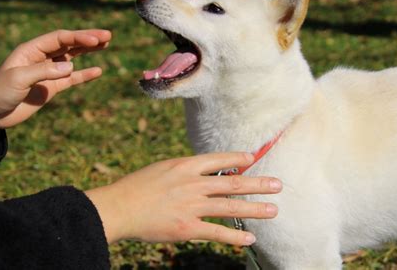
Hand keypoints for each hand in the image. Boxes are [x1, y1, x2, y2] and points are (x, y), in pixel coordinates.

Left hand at [0, 29, 111, 129]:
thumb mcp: (18, 79)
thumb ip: (44, 71)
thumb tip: (71, 66)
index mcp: (31, 50)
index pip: (59, 39)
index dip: (78, 37)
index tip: (95, 39)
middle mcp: (41, 58)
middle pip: (69, 44)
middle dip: (87, 39)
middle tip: (108, 36)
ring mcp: (48, 72)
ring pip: (73, 58)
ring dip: (88, 51)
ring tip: (106, 44)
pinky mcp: (52, 87)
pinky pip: (72, 79)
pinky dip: (85, 75)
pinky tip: (98, 71)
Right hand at [86, 152, 281, 245]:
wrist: (118, 207)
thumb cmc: (137, 187)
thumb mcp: (163, 168)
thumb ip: (185, 170)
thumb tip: (204, 173)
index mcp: (186, 166)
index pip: (219, 159)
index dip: (239, 159)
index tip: (253, 159)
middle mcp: (193, 183)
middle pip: (233, 183)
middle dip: (259, 184)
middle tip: (278, 185)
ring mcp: (192, 206)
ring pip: (231, 207)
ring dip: (255, 209)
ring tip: (273, 211)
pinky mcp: (187, 228)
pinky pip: (217, 232)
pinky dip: (234, 236)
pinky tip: (249, 238)